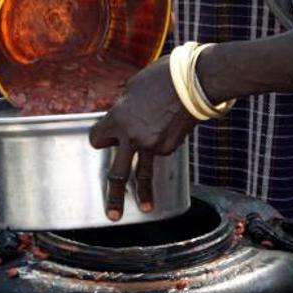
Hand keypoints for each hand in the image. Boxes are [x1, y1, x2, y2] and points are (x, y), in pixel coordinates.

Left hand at [88, 59, 197, 220]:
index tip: (104, 142)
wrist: (194, 82)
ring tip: (145, 209)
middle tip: (112, 215)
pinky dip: (161, 148)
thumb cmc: (161, 77)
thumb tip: (124, 117)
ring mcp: (153, 146)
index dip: (101, 139)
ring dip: (144, 195)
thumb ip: (125, 108)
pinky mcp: (171, 147)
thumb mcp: (133, 88)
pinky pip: (161, 152)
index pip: (98, 139)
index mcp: (117, 119)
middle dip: (113, 196)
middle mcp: (132, 137)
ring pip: (143, 174)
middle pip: (117, 172)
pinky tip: (170, 132)